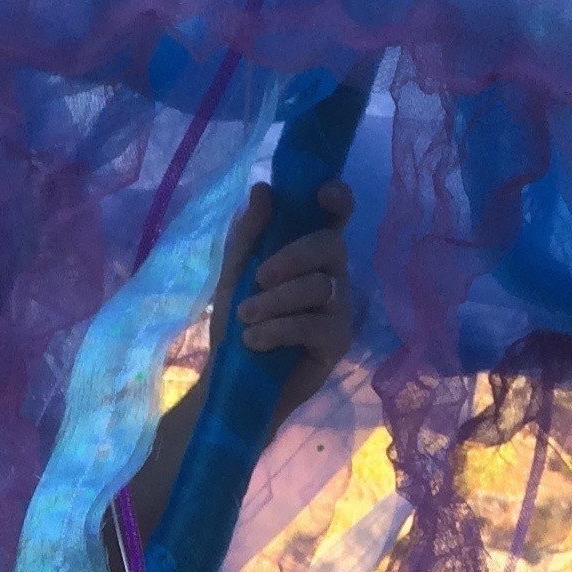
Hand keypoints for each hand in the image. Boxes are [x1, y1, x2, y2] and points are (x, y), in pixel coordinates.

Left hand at [211, 177, 353, 426]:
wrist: (233, 382)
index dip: (337, 199)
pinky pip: (314, 325)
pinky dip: (279, 329)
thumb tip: (265, 189)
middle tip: (259, 277)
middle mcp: (332, 275)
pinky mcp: (337, 342)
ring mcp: (339, 309)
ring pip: (320, 287)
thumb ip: (249, 235)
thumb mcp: (235, 275)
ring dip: (276, 301)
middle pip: (330, 246)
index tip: (323, 193)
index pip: (334, 218)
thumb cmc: (238, 324)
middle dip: (293, 257)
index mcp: (310, 253)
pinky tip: (254, 340)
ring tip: (245, 317)